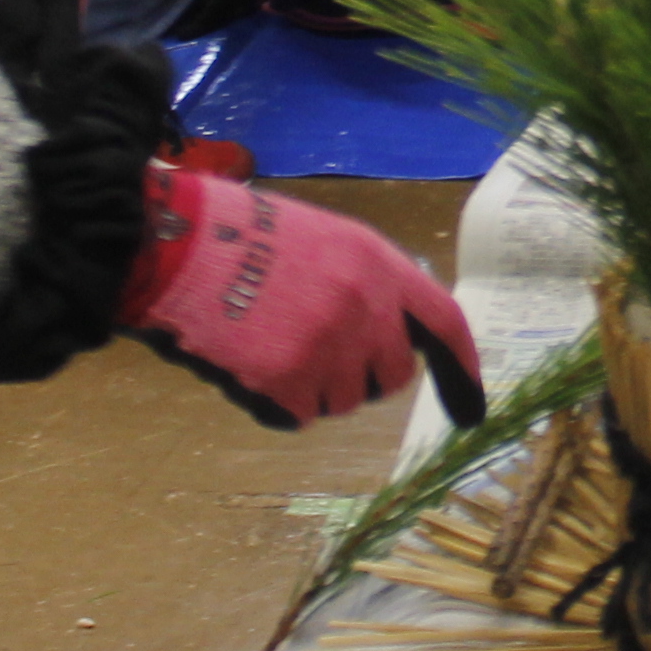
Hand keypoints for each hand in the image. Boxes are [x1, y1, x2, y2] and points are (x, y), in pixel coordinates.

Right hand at [120, 166, 484, 430]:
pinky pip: (299, 414)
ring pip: (344, 400)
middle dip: (364, 377)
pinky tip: (251, 365)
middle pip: (392, 376)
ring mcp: (329, 346)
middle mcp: (365, 307)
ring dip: (315, 388)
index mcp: (378, 263)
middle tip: (320, 357)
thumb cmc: (242, 236)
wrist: (179, 245)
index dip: (461, 367)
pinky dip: (278, 403)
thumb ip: (364, 280)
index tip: (471, 405)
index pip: (443, 322)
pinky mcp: (288, 379)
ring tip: (272, 345)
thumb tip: (386, 327)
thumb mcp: (324, 237)